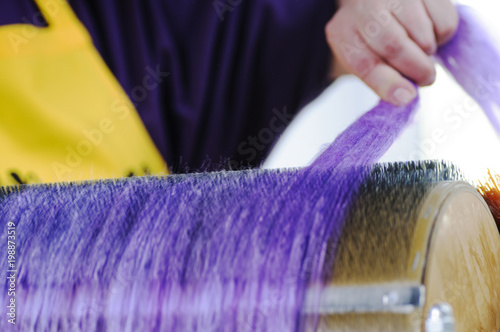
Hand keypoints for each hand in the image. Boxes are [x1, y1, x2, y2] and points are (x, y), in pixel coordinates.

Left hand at [326, 0, 458, 105]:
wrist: (379, 4)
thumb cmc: (373, 40)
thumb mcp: (366, 59)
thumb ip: (381, 79)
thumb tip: (406, 97)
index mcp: (343, 32)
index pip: (364, 63)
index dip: (387, 83)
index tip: (407, 97)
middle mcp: (364, 7)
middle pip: (394, 46)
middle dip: (416, 69)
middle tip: (425, 78)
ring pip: (423, 35)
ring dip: (429, 51)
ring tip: (420, 49)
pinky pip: (445, 21)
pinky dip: (442, 35)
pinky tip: (430, 30)